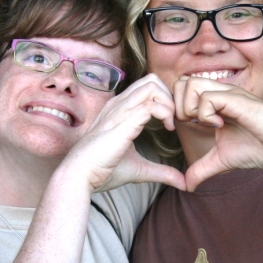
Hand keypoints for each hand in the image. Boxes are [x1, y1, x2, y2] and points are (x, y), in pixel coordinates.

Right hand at [65, 74, 185, 191]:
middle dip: (170, 96)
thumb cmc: (102, 170)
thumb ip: (161, 172)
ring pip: (152, 86)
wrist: (80, 175)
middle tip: (173, 120)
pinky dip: (166, 113)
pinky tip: (168, 129)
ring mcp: (120, 110)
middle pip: (151, 79)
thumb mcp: (139, 170)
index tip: (170, 123)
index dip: (165, 100)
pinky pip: (151, 105)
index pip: (147, 87)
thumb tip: (183, 183)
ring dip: (169, 103)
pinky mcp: (124, 122)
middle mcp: (119, 104)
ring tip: (171, 124)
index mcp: (119, 109)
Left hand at [174, 77, 262, 189]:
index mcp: (215, 102)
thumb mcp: (223, 160)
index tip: (184, 129)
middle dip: (177, 107)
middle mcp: (221, 93)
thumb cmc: (262, 148)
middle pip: (181, 82)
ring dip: (189, 108)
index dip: (175, 109)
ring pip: (190, 84)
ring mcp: (230, 94)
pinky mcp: (239, 101)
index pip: (181, 90)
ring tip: (205, 126)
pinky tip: (219, 127)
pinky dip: (205, 115)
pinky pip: (208, 98)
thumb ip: (202, 169)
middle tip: (191, 126)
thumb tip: (186, 185)